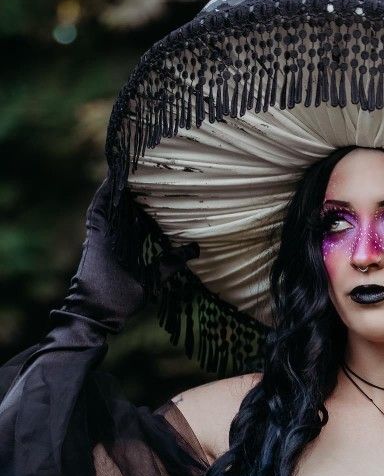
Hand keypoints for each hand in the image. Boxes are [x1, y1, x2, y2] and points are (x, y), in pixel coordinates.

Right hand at [59, 178, 198, 333]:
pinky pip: (99, 209)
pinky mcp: (95, 236)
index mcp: (128, 244)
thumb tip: (195, 249)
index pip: (140, 218)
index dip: (149, 203)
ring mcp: (104, 234)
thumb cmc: (126, 298)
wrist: (102, 312)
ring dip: (120, 185)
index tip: (162, 187)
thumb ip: (173, 262)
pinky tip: (113, 178)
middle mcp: (116, 236)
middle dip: (136, 188)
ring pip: (113, 203)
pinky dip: (105, 194)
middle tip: (148, 166)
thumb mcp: (157, 276)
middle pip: (127, 206)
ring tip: (130, 163)